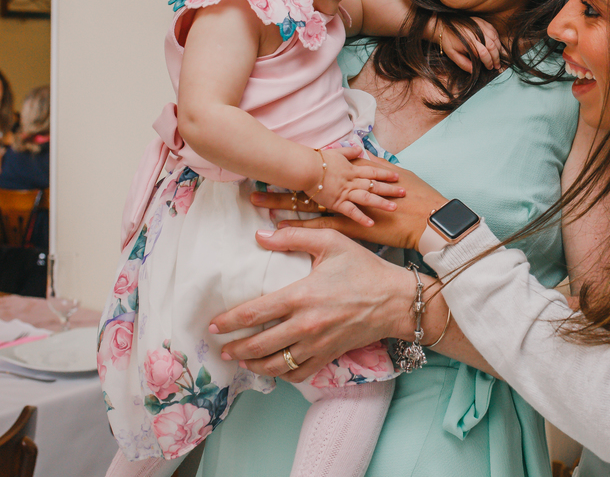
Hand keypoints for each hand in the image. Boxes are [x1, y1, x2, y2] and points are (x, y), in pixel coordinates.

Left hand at [210, 226, 415, 380]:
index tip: (214, 325)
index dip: (228, 321)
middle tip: (222, 348)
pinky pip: (299, 374)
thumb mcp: (332, 242)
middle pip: (258, 345)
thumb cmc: (364, 268)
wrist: (395, 300)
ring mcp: (317, 344)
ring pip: (276, 365)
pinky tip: (275, 368)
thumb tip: (260, 235)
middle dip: (235, 349)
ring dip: (254, 365)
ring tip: (243, 361)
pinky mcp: (329, 356)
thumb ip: (294, 236)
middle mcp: (305, 325)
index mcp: (301, 295)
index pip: (253, 314)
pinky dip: (283, 374)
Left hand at [258, 156, 447, 250]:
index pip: (320, 172)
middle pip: (305, 187)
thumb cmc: (415, 196)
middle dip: (279, 187)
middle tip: (253, 189)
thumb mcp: (395, 174)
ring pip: (307, 205)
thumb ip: (375, 165)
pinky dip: (300, 226)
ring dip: (282, 204)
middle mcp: (346, 189)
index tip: (274, 170)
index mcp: (355, 177)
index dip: (297, 171)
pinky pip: (318, 226)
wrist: (427, 215)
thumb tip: (363, 154)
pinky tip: (281, 228)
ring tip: (258, 205)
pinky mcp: (350, 225)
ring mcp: (346, 207)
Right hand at [305, 146, 403, 225]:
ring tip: (394, 207)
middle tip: (404, 192)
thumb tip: (358, 148)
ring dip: (381, 203)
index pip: (373, 171)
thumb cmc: (318, 160)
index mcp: (352, 170)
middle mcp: (352, 181)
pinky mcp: (337, 203)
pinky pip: (352, 211)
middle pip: (374, 185)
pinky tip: (371, 223)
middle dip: (390, 189)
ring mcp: (346, 192)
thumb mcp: (336, 152)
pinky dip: (361, 217)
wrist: (306, 168)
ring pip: (367, 198)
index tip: (397, 176)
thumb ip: (349, 152)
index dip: (386, 174)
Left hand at [429, 17, 501, 71]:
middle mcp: (476, 33)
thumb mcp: (452, 55)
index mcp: (468, 42)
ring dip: (499, 48)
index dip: (489, 61)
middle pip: (492, 45)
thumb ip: (463, 64)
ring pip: (495, 37)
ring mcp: (479, 25)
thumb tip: (474, 71)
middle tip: (497, 65)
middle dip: (496, 57)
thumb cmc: (448, 41)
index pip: (484, 53)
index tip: (490, 68)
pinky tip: (497, 45)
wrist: (444, 25)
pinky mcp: (481, 21)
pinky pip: (493, 30)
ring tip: (499, 57)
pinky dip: (497, 39)